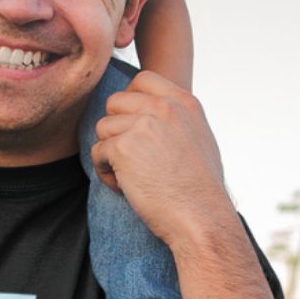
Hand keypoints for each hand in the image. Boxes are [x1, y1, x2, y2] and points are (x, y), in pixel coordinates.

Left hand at [89, 70, 227, 246]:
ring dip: (110, 153)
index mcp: (184, 102)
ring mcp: (143, 125)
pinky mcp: (123, 147)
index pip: (142, 80)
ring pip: (102, 127)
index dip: (130, 102)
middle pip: (115, 102)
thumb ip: (175, 119)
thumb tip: (149, 112)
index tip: (135, 128)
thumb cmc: (200, 189)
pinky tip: (126, 187)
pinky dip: (106, 173)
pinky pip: (97, 152)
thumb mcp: (199, 138)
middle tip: (133, 158)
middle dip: (116, 130)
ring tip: (131, 176)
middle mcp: (164, 107)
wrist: (202, 219)